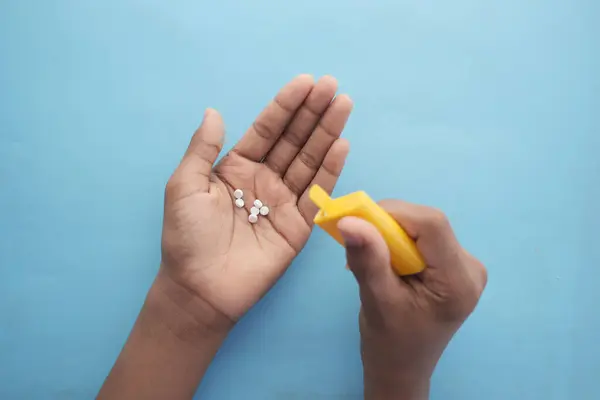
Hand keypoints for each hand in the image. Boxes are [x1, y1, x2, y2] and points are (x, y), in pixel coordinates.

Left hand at [161, 75, 352, 327]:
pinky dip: (330, 171)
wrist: (199, 288)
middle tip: (333, 86)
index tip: (305, 81)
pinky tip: (342, 145)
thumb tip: (214, 111)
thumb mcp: (185, 186)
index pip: (266, 130)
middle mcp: (263, 180)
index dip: (285, 106)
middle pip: (293, 140)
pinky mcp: (298, 226)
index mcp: (236, 168)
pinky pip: (317, 194)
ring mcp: (283, 202)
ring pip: (309, 161)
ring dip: (327, 133)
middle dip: (312, 113)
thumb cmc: (187, 237)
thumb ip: (202, 149)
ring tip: (343, 106)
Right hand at [337, 201, 486, 399]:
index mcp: (458, 280)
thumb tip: (350, 221)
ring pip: (423, 226)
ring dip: (390, 233)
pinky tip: (385, 261)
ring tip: (370, 257)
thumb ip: (368, 259)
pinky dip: (397, 241)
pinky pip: (423, 236)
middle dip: (389, 225)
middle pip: (428, 223)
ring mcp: (464, 265)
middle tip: (359, 242)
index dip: (394, 214)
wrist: (401, 367)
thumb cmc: (389, 342)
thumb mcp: (376, 300)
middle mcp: (470, 267)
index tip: (358, 223)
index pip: (432, 225)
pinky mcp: (453, 263)